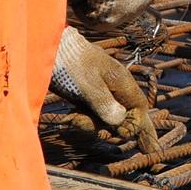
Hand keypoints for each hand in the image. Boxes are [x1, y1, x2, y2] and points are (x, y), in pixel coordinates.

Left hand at [51, 27, 160, 153]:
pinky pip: (93, 116)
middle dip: (106, 128)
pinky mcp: (87, 97)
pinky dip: (83, 121)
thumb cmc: (72, 63)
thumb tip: (120, 123)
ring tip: (73, 118)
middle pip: (123, 119)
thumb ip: (105, 104)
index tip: (133, 140)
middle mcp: (115, 89)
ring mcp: (101, 93)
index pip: (140, 110)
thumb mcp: (89, 85)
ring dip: (90, 125)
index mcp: (122, 83)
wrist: (50, 48)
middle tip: (82, 123)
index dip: (140, 128)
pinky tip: (71, 117)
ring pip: (106, 120)